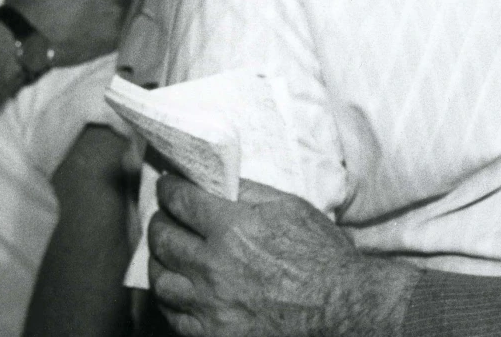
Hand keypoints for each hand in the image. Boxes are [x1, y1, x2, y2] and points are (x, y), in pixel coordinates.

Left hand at [149, 176, 417, 336]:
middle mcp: (214, 265)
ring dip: (159, 260)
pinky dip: (170, 297)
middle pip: (162, 238)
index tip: (168, 186)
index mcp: (234, 227)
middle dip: (159, 221)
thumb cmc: (322, 255)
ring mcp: (210, 303)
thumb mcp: (291, 208)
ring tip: (167, 253)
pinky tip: (179, 287)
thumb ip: (248, 192)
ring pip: (160, 278)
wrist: (342, 306)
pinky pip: (172, 314)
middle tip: (164, 216)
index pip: (180, 200)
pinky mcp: (212, 333)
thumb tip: (214, 180)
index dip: (169, 189)